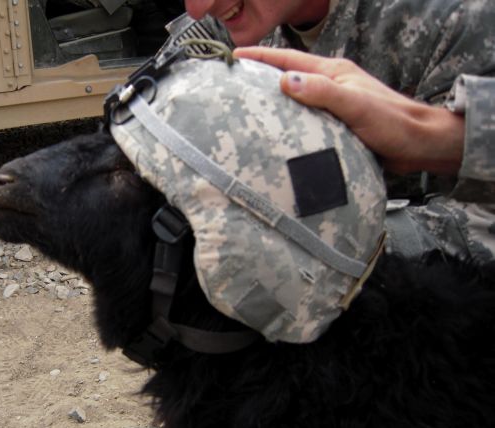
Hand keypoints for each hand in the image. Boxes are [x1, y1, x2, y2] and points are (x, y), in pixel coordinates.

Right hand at [233, 46, 464, 175]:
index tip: (234, 57)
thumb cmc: (393, 123)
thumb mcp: (356, 105)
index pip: (288, 59)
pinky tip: (275, 135)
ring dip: (272, 100)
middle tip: (232, 84)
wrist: (421, 144)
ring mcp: (334, 104)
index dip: (260, 57)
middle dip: (260, 76)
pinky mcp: (337, 124)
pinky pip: (304, 118)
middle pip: (288, 75)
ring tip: (245, 109)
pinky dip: (287, 121)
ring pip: (295, 98)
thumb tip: (285, 80)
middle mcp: (331, 84)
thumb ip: (322, 92)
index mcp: (333, 72)